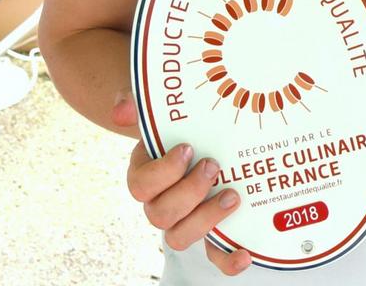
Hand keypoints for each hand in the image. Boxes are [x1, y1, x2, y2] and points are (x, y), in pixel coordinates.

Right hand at [112, 92, 251, 275]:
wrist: (199, 132)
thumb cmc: (175, 122)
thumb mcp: (157, 108)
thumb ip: (137, 104)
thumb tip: (120, 111)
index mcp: (145, 175)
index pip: (141, 185)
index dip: (163, 172)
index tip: (187, 148)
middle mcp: (160, 202)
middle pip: (160, 215)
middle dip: (188, 193)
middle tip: (213, 165)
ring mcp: (185, 219)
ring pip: (180, 237)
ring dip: (206, 220)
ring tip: (232, 195)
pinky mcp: (210, 230)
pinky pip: (212, 256)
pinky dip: (227, 260)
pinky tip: (246, 253)